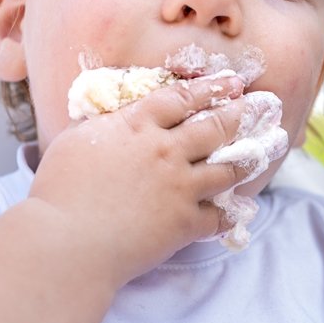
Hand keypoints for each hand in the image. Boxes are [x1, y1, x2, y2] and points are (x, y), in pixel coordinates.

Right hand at [29, 73, 252, 284]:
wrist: (67, 241)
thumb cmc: (59, 192)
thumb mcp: (75, 142)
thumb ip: (103, 128)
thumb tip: (114, 121)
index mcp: (136, 126)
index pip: (181, 98)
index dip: (210, 87)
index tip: (231, 81)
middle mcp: (164, 151)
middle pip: (214, 127)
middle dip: (239, 114)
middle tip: (260, 106)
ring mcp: (179, 187)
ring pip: (226, 168)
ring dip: (248, 158)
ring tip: (264, 150)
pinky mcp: (184, 223)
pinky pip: (217, 217)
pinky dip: (229, 215)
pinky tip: (239, 212)